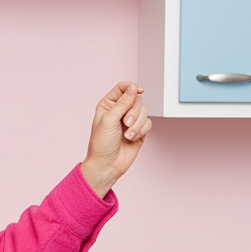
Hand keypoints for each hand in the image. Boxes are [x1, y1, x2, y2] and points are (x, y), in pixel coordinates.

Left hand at [81, 81, 150, 198]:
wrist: (107, 164)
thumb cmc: (101, 144)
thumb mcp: (109, 120)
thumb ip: (122, 103)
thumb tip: (134, 88)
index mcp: (108, 105)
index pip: (123, 88)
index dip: (132, 87)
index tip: (139, 91)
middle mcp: (120, 111)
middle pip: (136, 100)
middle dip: (133, 112)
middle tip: (125, 123)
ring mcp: (130, 120)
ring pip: (144, 111)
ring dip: (137, 124)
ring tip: (127, 135)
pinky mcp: (139, 130)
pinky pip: (148, 123)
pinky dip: (141, 130)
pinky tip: (131, 138)